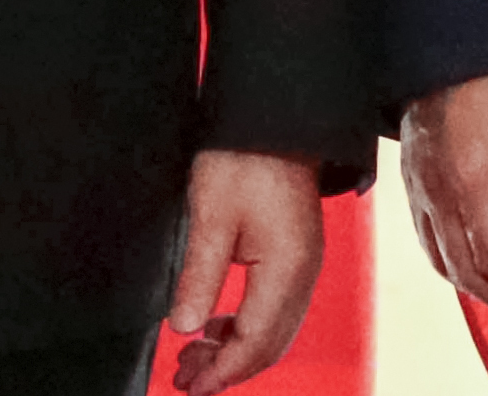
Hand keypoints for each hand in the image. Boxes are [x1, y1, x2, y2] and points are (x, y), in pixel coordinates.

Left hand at [165, 149, 323, 393]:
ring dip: (235, 350)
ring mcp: (304, 266)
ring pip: (274, 330)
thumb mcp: (211, 217)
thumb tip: (183, 327)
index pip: (256, 342)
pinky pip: (275, 309)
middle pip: (270, 345)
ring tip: (193, 359)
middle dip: (228, 369)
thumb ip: (200, 276)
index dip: (222, 371)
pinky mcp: (295, 256)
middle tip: (185, 380)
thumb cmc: (244, 158)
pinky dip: (246, 327)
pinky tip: (216, 327)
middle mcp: (304, 275)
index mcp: (287, 269)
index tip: (191, 387)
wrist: (275, 119)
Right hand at [402, 68, 487, 324]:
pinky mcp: (410, 175)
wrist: (455, 35)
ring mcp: (418, 185)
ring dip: (477, 290)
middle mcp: (438, 192)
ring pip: (441, 259)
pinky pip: (425, 236)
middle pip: (467, 270)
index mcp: (474, 181)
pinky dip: (449, 264)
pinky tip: (472, 266)